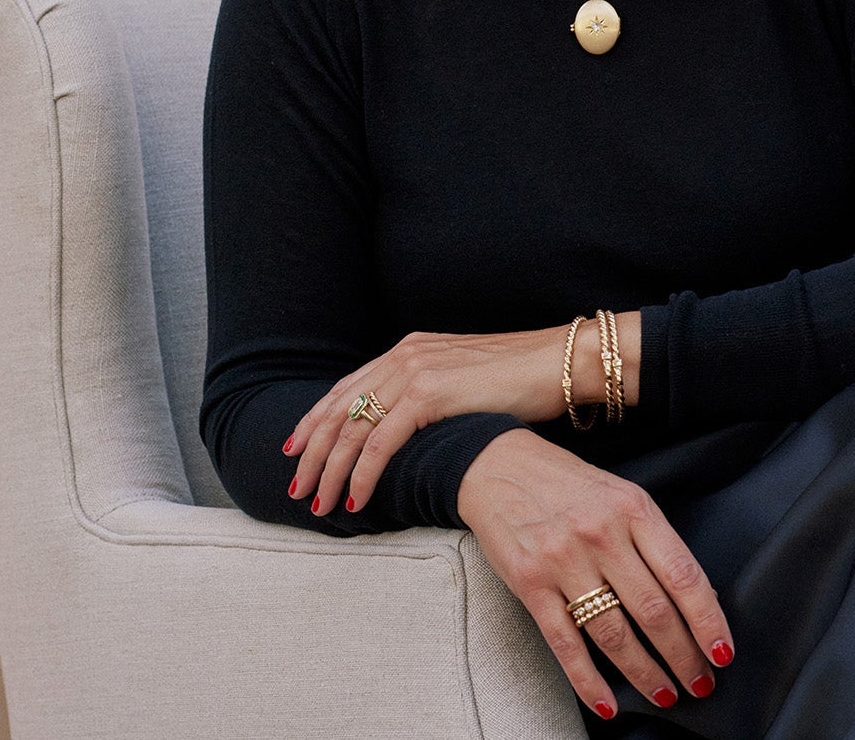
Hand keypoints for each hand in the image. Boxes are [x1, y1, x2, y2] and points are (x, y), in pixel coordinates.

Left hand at [284, 326, 569, 516]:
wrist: (559, 363)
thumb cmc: (522, 380)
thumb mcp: (463, 384)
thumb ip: (432, 398)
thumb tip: (411, 433)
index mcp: (407, 351)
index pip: (346, 389)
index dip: (315, 422)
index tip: (296, 451)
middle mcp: (402, 357)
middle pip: (338, 409)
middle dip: (311, 452)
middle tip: (296, 487)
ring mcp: (414, 372)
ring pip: (351, 429)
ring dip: (330, 471)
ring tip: (318, 503)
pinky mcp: (429, 394)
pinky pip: (381, 442)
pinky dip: (363, 474)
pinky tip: (355, 498)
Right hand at [456, 430, 733, 719]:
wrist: (497, 466)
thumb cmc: (567, 483)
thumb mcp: (621, 495)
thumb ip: (653, 540)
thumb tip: (694, 597)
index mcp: (633, 509)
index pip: (684, 576)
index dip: (708, 621)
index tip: (722, 651)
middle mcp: (600, 534)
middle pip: (654, 612)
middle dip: (684, 657)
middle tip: (700, 682)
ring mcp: (563, 561)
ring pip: (615, 634)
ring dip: (645, 674)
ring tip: (665, 693)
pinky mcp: (530, 584)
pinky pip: (566, 644)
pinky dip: (588, 682)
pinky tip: (607, 703)